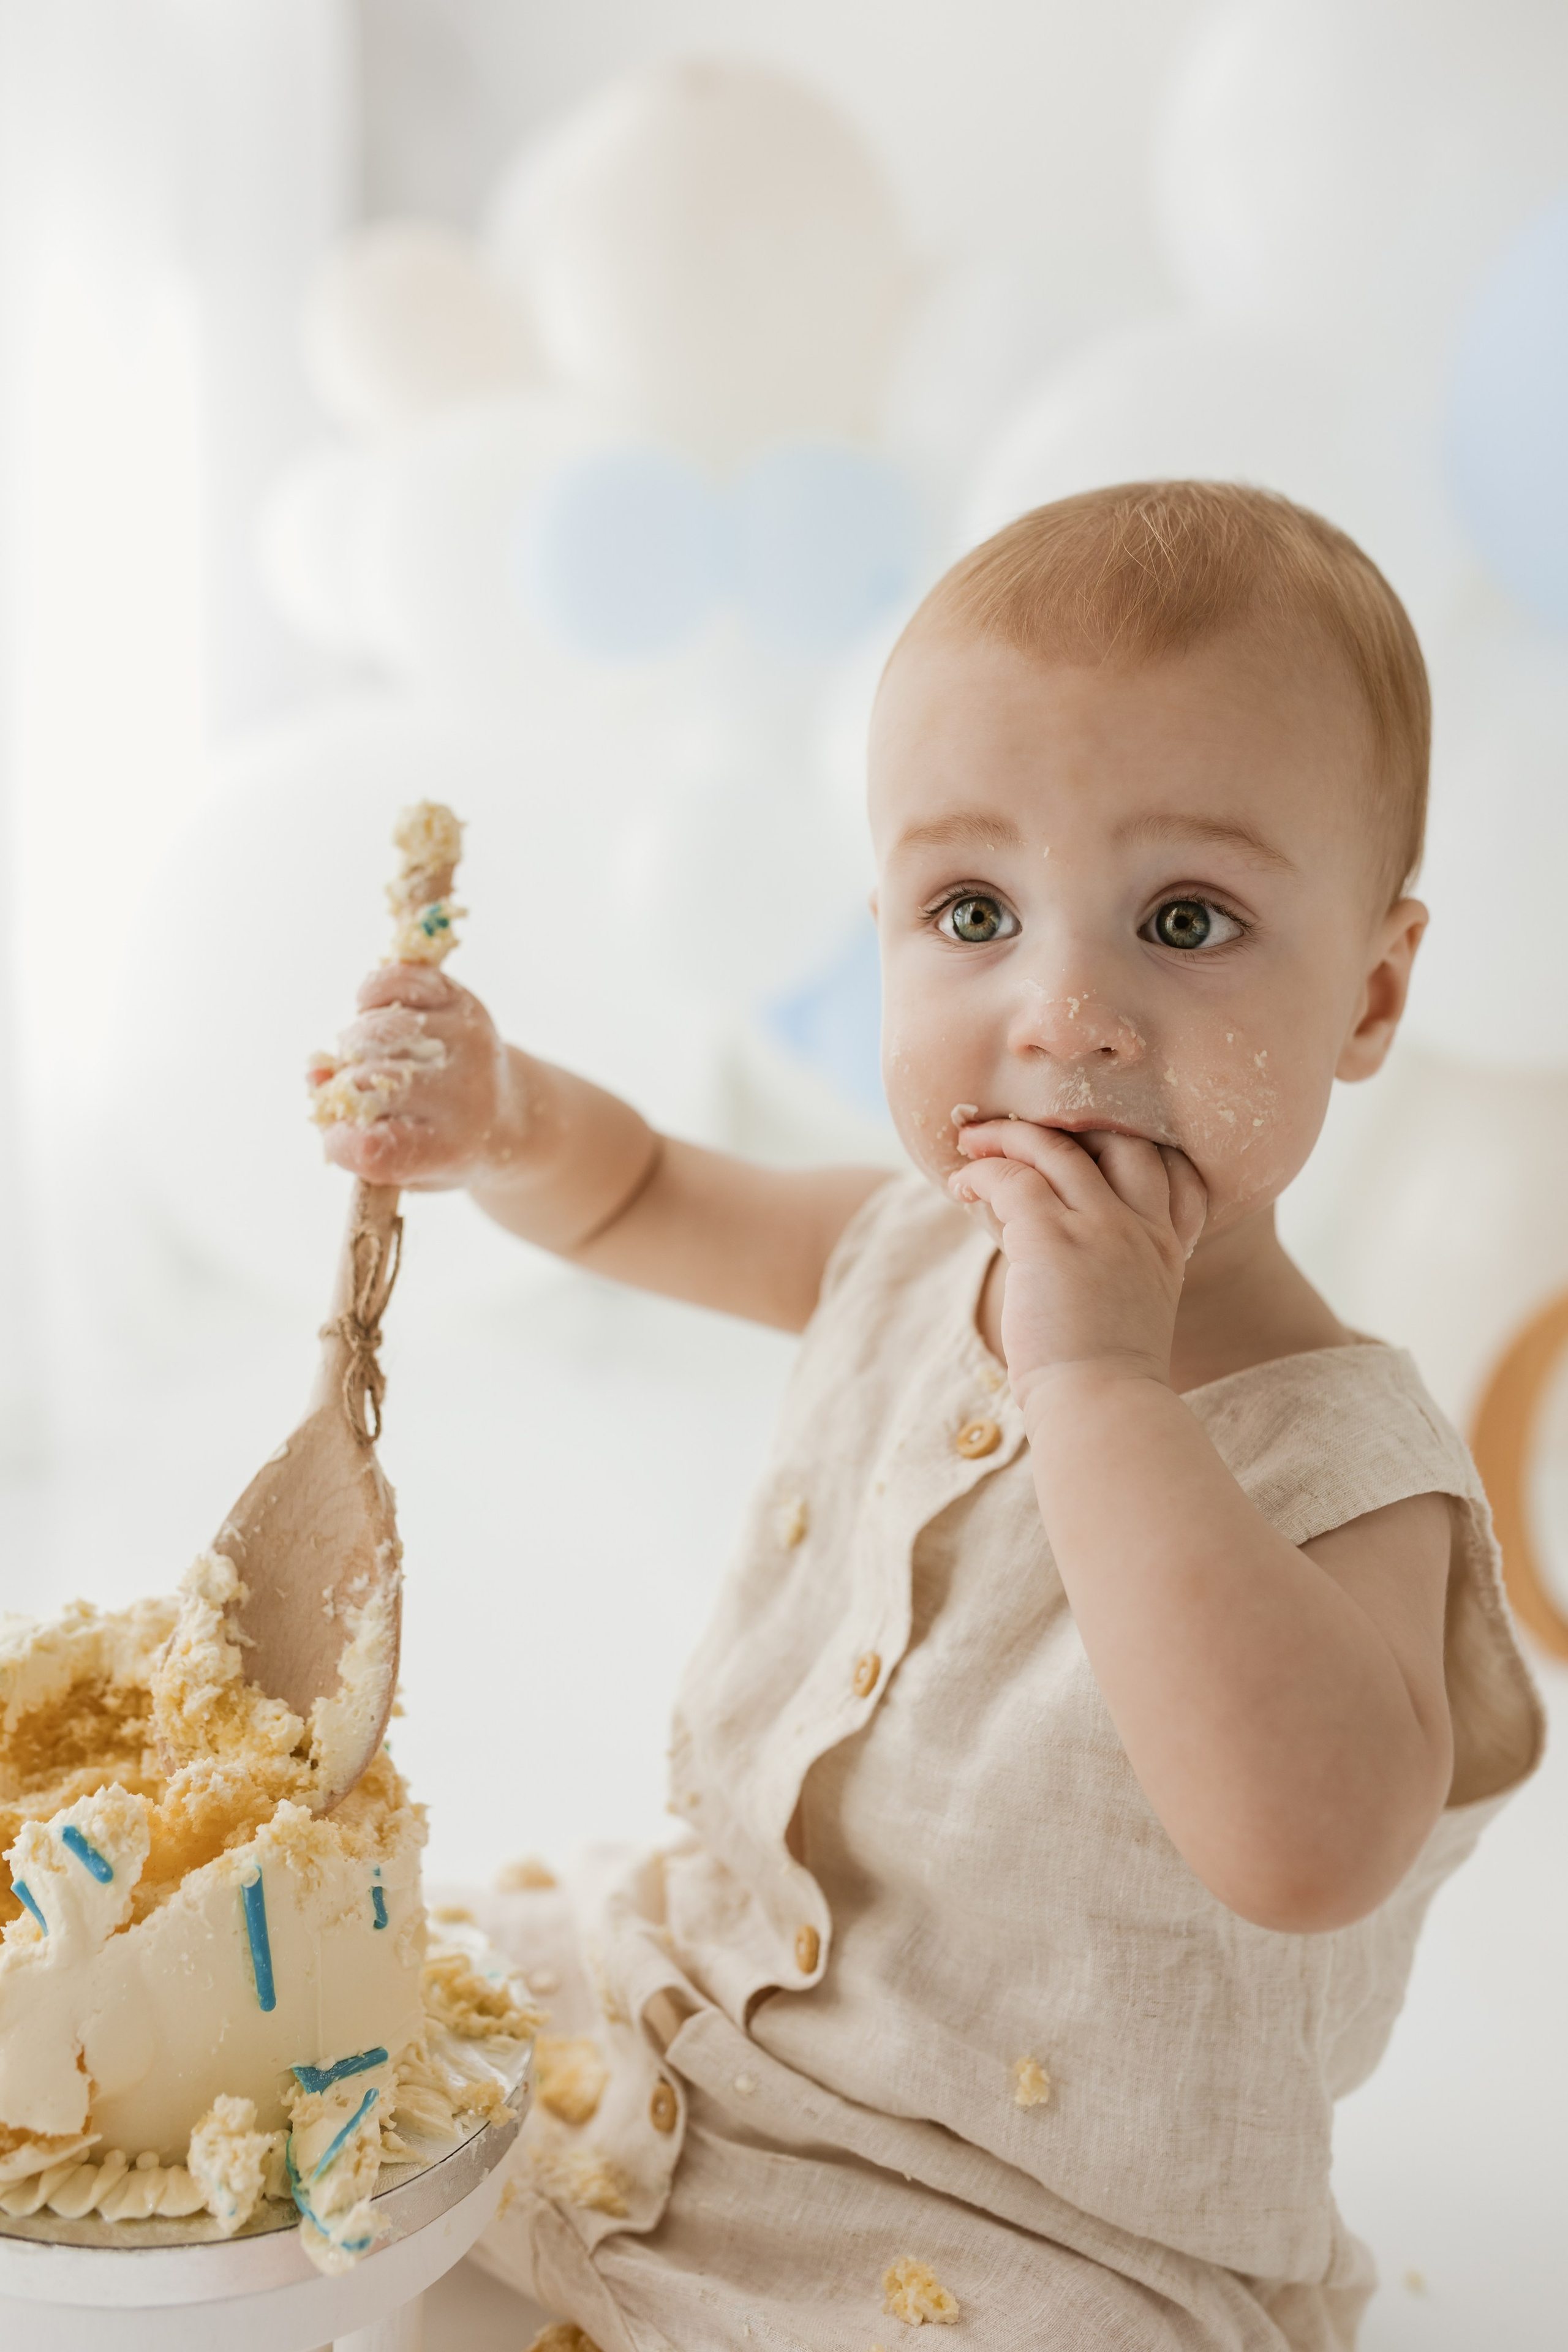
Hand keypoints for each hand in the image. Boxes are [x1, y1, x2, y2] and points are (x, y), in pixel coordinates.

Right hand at [308, 965, 528, 1191]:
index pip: (373, 1147)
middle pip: (367, 1080)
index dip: (340, 1141)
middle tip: (362, 1089)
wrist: (508, 1114)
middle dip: (346, 1084)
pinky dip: (371, 996)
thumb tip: (315, 1072)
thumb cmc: (437, 1142)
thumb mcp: (400, 1162)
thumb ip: (349, 1131)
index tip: (344, 1134)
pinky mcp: (464, 1002)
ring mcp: (467, 1041)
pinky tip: (378, 1015)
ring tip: (372, 1055)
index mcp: (449, 1148)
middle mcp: (466, 1094)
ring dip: (355, 1043)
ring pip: (374, 1030)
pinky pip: (395, 981)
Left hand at [949, 1122, 1206, 1413]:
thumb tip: (1068, 1263)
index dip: (1137, 1151)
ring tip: (974, 1142)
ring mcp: (1101, 1228)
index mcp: (1166, 1249)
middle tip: (1025, 1132)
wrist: (1101, 1410)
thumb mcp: (1135, 1315)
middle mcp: (1141, 1228)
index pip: (1176, 1173)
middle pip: (1123, 1140)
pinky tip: (962, 1184)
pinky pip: (1012, 1178)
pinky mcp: (1052, 1238)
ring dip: (1008, 1137)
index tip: (1094, 1154)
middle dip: (1074, 1127)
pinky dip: (982, 1171)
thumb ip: (1120, 1274)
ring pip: (1056, 1147)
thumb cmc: (1107, 1380)